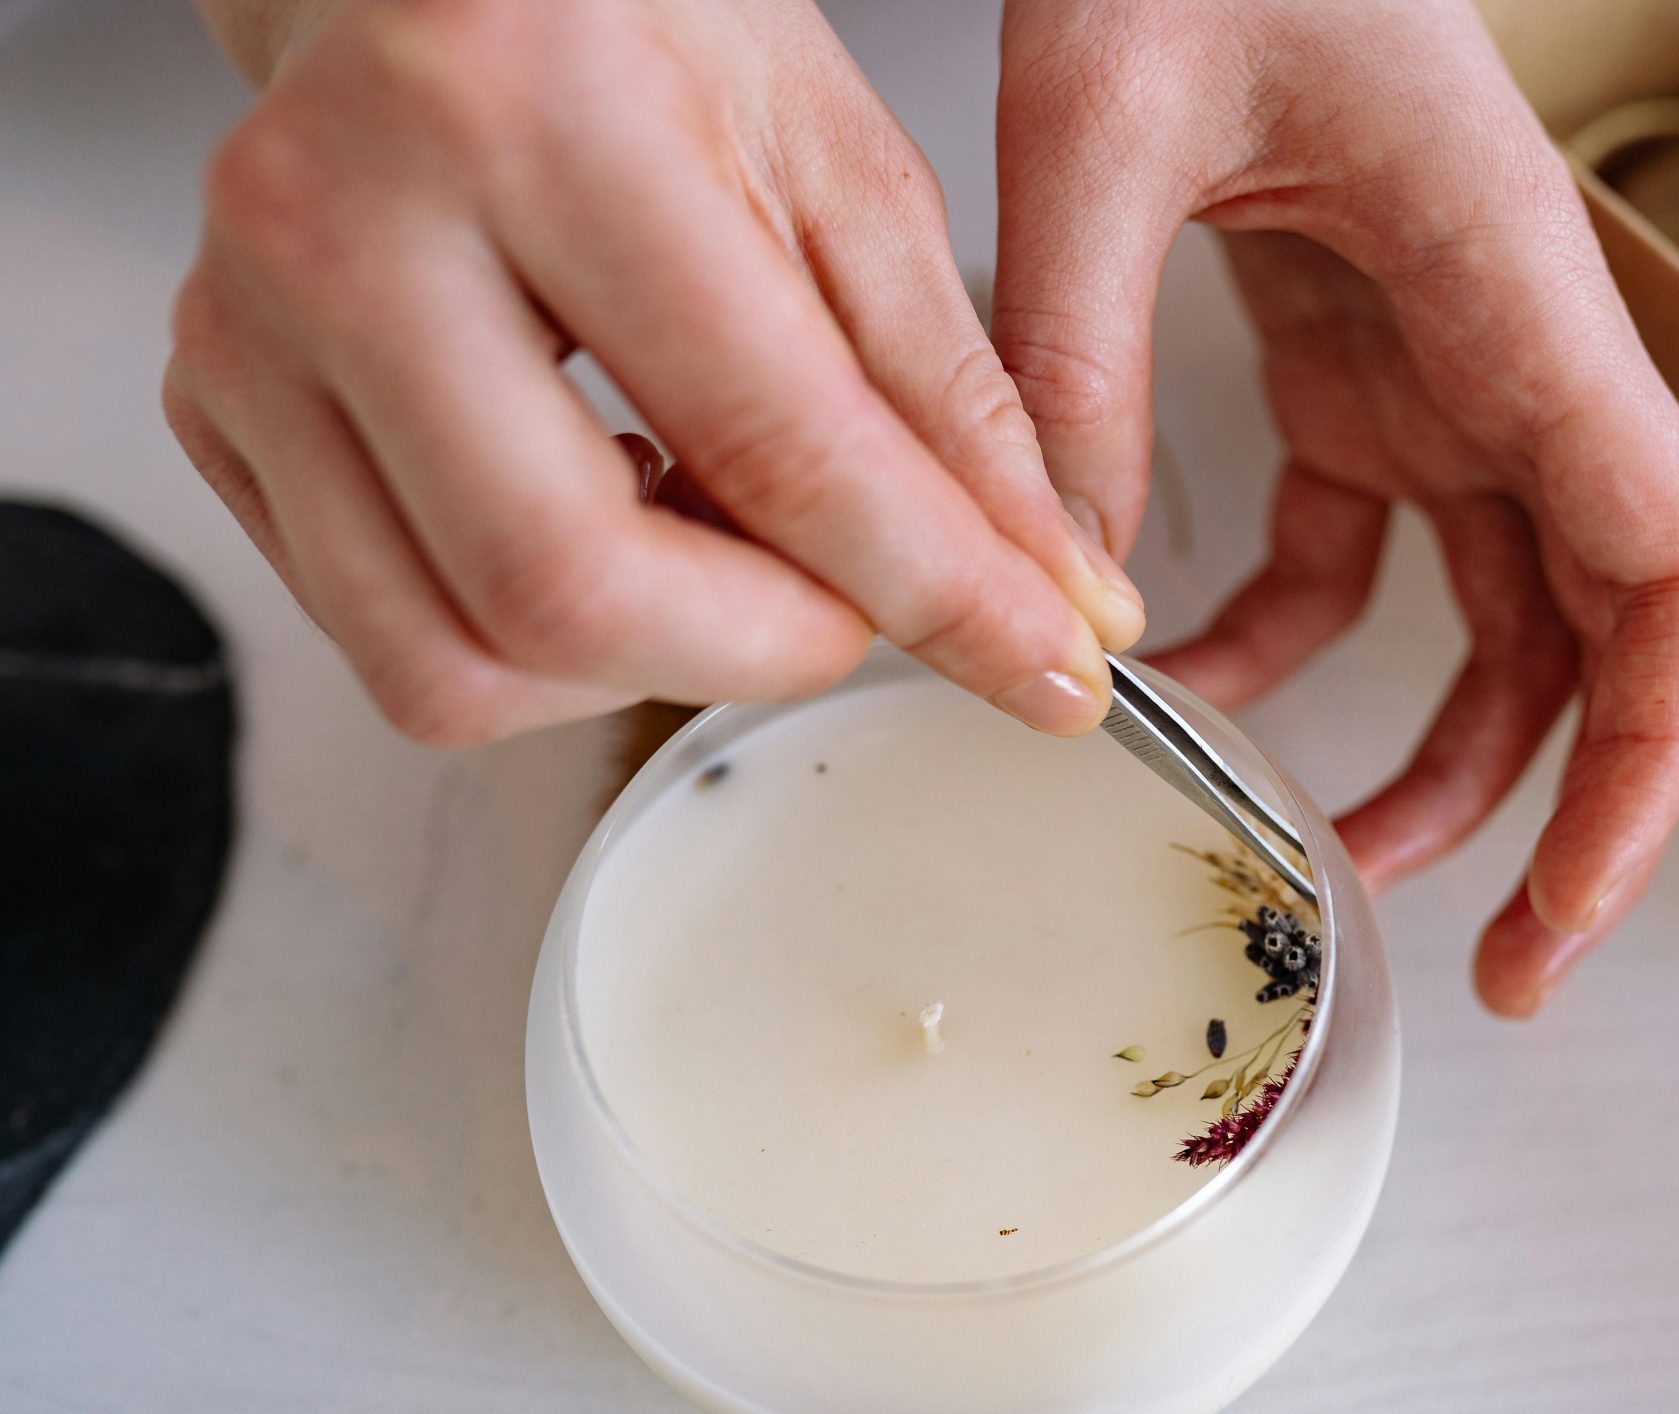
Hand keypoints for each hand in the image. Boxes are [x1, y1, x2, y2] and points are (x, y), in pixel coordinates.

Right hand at [166, 0, 1143, 746]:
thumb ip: (950, 398)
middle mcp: (347, 226)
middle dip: (769, 652)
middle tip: (860, 605)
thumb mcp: (839, 166)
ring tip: (726, 547)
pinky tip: (612, 516)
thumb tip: (1047, 591)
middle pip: (568, 596)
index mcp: (528, 116)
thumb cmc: (631, 24)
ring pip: (457, 662)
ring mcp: (251, 328)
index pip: (773, 446)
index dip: (941, 594)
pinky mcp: (214, 406)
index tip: (1043, 666)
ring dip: (646, 663)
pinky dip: (542, 637)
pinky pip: (392, 637)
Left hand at [989, 0, 1678, 1015]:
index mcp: (1517, 298)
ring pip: (1498, 621)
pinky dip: (1289, 650)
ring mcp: (1448, 374)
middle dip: (1571, 812)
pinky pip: (1362, 560)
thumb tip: (1064, 596)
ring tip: (1319, 860)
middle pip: (1609, 632)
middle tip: (1495, 971)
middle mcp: (1516, 357)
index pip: (1669, 571)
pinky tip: (1187, 694)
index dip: (1656, 761)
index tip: (1577, 907)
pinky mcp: (1362, 373)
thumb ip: (1072, 352)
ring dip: (1430, 755)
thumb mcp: (1097, 111)